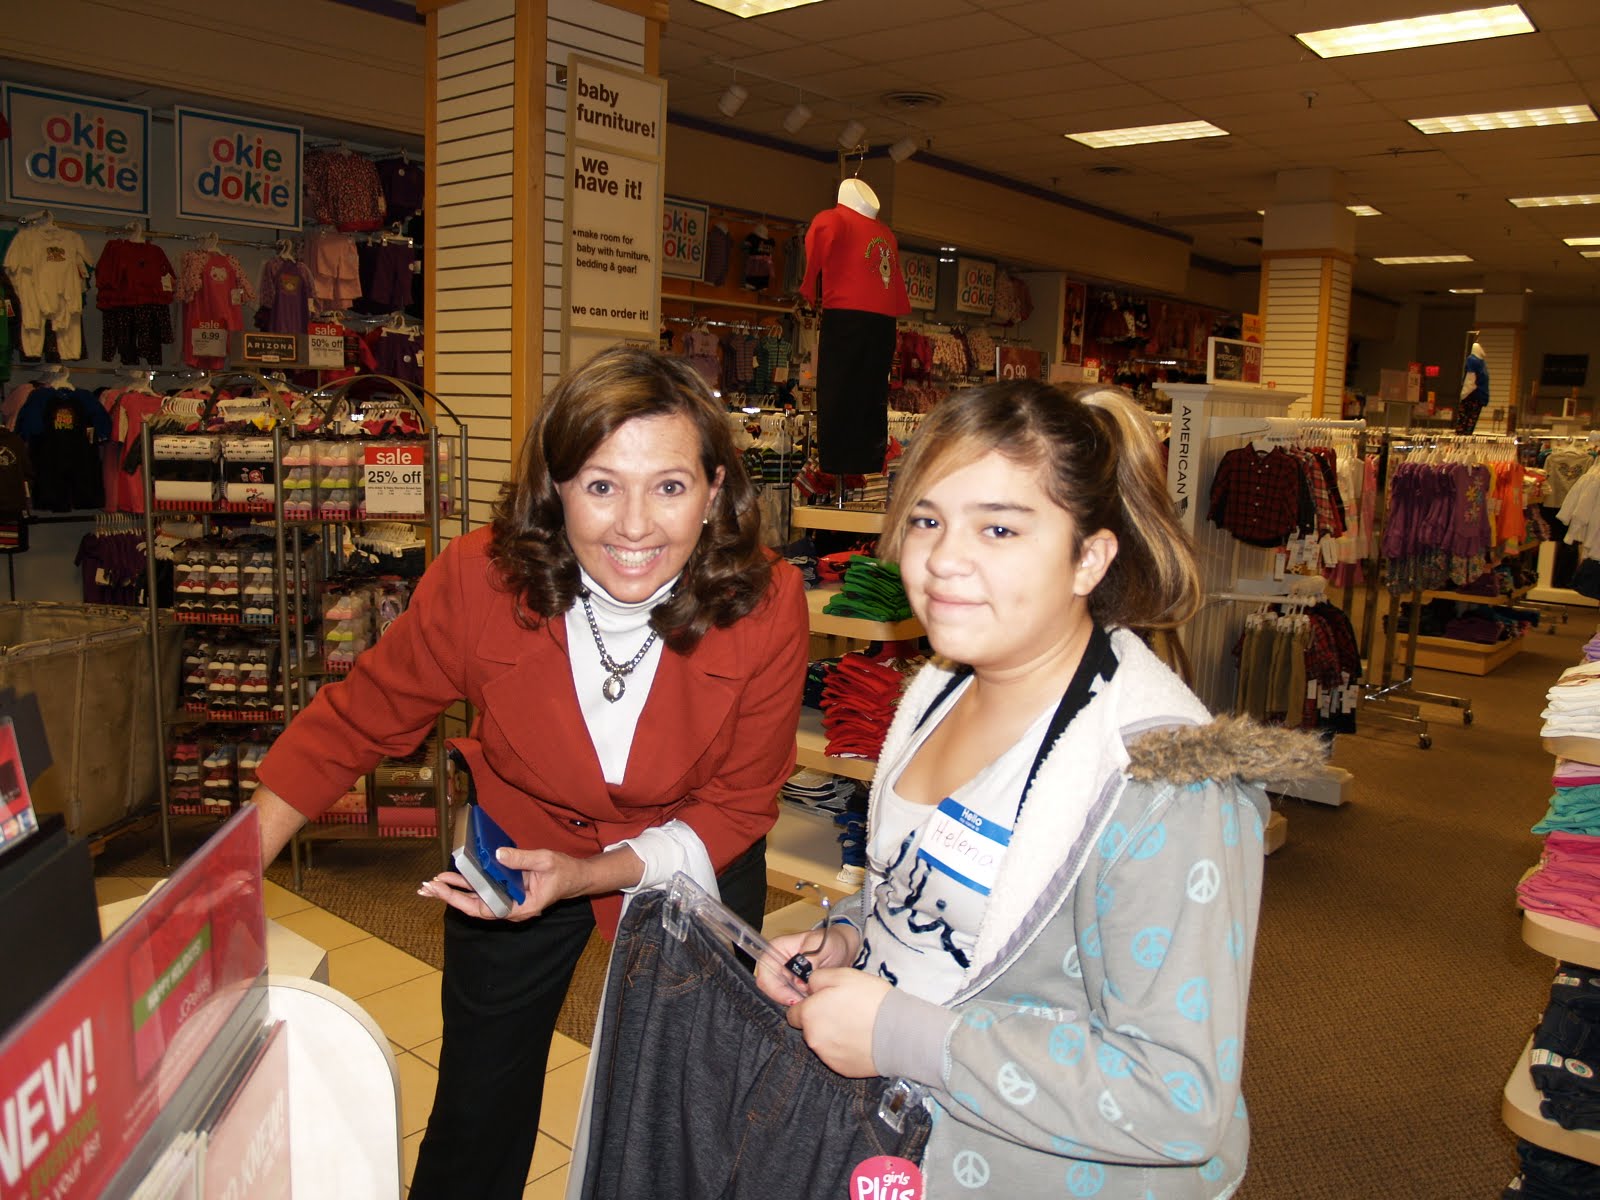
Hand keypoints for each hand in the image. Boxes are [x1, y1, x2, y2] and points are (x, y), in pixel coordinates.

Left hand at [418, 847, 590, 921]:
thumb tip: (497, 854)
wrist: (576, 877)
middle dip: (450, 897)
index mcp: (520, 907)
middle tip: (428, 887)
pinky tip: (454, 877)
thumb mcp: (545, 860)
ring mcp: (508, 901)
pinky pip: (485, 890)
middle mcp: (511, 908)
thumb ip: (521, 859)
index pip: (485, 909)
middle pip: (475, 906)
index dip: (462, 900)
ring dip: (455, 890)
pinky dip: (468, 884)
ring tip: (434, 883)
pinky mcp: (508, 892)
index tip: (445, 890)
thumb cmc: (564, 872)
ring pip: (477, 899)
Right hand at [754, 925, 860, 1005]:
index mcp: (777, 949)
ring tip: (812, 999)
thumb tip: (800, 982)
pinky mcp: (793, 987)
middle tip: (805, 1003)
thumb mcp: (822, 946)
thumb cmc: (831, 941)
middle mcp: (777, 964)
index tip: (792, 999)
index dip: (775, 989)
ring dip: (794, 1002)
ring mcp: (784, 977)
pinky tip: (812, 1001)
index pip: (764, 973)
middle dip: (786, 998)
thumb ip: (810, 961)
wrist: (843, 949)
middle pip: (769, 989)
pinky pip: (790, 1000)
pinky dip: (800, 1004)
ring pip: (779, 997)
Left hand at [786, 967, 890, 1077]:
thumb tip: (809, 986)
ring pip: (823, 1042)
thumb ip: (817, 978)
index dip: (808, 1005)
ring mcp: (827, 1056)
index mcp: (809, 1014)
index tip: (823, 1002)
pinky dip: (845, 1048)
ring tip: (856, 1024)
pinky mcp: (841, 1069)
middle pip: (809, 1028)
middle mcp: (813, 1038)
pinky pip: (837, 1055)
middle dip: (821, 1020)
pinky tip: (861, 1039)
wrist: (899, 1033)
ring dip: (833, 1034)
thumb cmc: (870, 1000)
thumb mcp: (843, 975)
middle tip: (845, 1011)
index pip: (793, 1013)